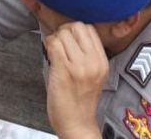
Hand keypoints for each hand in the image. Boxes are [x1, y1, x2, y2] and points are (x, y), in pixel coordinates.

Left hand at [45, 22, 108, 138]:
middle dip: (64, 32)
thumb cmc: (80, 98)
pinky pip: (53, 44)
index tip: (69, 40)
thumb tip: (68, 31)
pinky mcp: (63, 70)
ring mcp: (79, 66)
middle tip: (60, 45)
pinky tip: (50, 57)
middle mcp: (93, 62)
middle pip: (76, 26)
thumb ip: (86, 53)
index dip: (75, 30)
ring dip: (54, 40)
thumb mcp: (92, 73)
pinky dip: (48, 46)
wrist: (77, 124)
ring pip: (62, 34)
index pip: (89, 28)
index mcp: (102, 61)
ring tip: (55, 54)